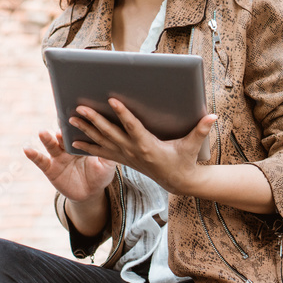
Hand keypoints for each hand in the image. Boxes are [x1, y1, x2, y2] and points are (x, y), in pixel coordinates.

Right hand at [24, 130, 117, 202]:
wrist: (90, 193)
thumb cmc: (100, 174)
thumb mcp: (108, 164)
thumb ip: (109, 152)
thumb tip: (117, 138)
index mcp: (83, 141)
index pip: (80, 129)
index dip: (80, 122)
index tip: (79, 111)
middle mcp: (68, 146)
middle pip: (64, 134)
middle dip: (62, 129)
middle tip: (62, 122)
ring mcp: (58, 156)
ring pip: (51, 145)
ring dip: (47, 138)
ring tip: (42, 133)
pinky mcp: (50, 169)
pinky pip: (41, 161)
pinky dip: (33, 155)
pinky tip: (27, 149)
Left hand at [68, 98, 216, 195]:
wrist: (177, 182)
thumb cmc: (185, 160)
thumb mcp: (193, 146)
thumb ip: (201, 130)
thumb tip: (212, 116)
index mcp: (148, 146)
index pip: (133, 127)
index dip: (123, 114)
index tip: (112, 100)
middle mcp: (133, 152)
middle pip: (110, 133)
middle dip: (94, 120)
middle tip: (80, 108)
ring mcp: (126, 157)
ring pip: (101, 142)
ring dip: (85, 130)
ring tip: (70, 119)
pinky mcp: (122, 160)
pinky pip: (100, 153)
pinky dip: (86, 147)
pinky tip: (72, 141)